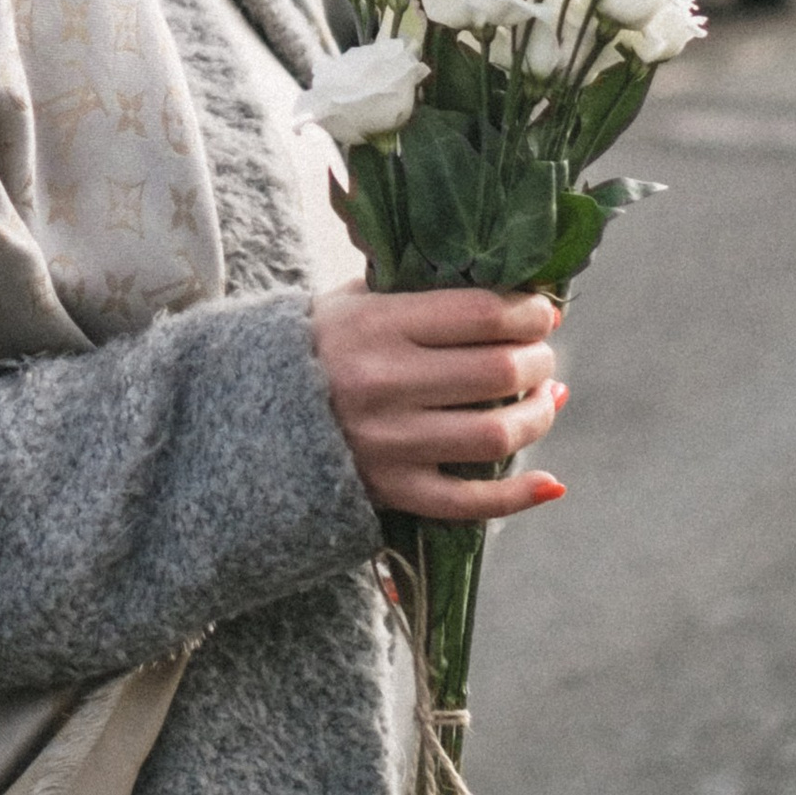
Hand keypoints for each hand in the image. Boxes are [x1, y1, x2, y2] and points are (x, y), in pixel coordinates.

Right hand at [309, 286, 567, 525]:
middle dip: (538, 360)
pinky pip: (468, 502)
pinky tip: (549, 480)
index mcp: (376, 324)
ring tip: (543, 399)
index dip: (530, 313)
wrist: (246, 410)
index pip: (483, 313)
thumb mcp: (357, 300)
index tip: (541, 314)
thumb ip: (424, 292)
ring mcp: (388, 442)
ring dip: (538, 416)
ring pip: (496, 435)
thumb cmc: (320, 346)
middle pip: (499, 371)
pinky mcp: (390, 490)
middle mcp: (383, 382)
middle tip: (540, 356)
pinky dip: (518, 495)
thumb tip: (518, 299)